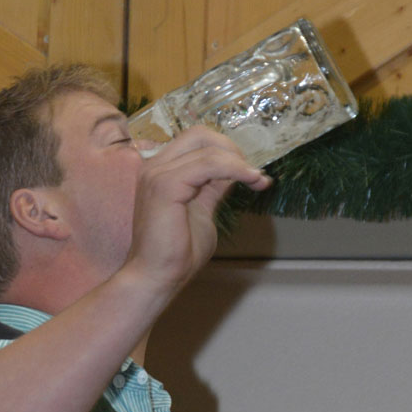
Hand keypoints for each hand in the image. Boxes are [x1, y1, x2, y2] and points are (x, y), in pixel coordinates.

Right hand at [128, 127, 270, 294]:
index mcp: (161, 170)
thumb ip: (213, 187)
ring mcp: (157, 173)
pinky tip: (250, 180)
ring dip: (239, 162)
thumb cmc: (176, 252)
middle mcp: (155, 166)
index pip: (196, 141)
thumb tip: (235, 171)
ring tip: (257, 180)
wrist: (156, 277)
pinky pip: (208, 164)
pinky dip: (234, 168)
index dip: (227, 151)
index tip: (252, 172)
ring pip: (206, 147)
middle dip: (232, 149)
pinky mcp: (165, 185)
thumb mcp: (202, 209)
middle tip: (252, 173)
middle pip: (199, 135)